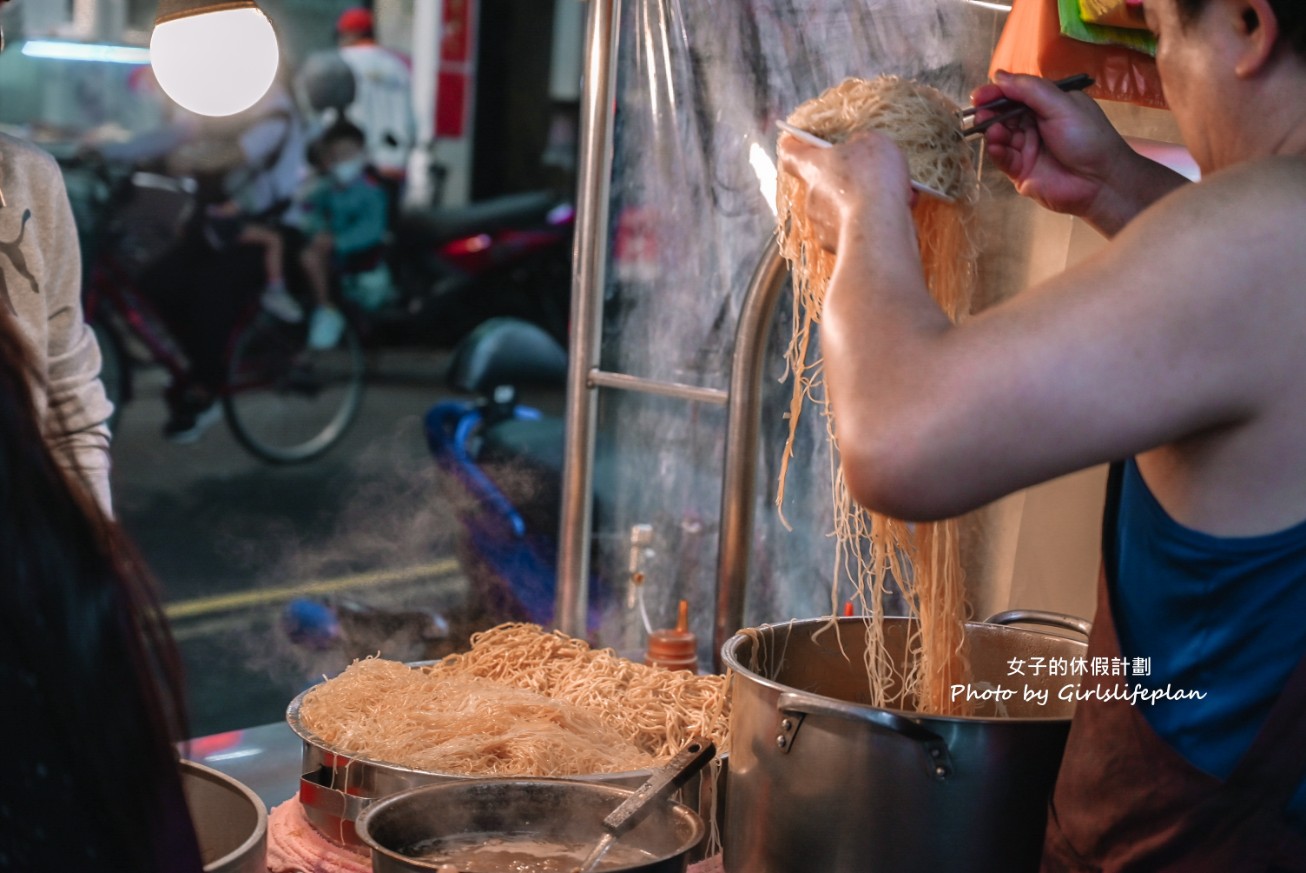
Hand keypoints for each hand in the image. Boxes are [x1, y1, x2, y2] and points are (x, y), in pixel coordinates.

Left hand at [776, 128, 916, 253]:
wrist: (878, 229)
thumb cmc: (873, 180)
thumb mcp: (874, 143)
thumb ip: (862, 143)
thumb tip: (858, 148)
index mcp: (814, 167)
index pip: (791, 153)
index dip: (793, 144)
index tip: (792, 140)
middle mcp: (812, 197)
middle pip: (822, 184)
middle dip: (845, 181)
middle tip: (872, 176)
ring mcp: (822, 225)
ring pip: (840, 210)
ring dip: (861, 204)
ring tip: (891, 200)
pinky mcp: (836, 247)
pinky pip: (852, 231)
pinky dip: (869, 225)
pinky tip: (892, 219)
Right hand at [974, 71, 1132, 218]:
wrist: (1101, 181)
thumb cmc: (1087, 137)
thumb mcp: (1062, 105)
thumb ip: (1030, 90)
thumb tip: (998, 76)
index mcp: (1046, 104)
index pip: (1015, 94)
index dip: (997, 93)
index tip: (979, 96)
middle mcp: (1034, 124)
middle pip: (1003, 114)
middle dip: (990, 113)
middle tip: (981, 113)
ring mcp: (1026, 148)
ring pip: (1000, 136)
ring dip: (992, 132)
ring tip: (993, 132)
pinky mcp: (1020, 170)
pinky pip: (1002, 159)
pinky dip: (996, 152)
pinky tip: (996, 147)